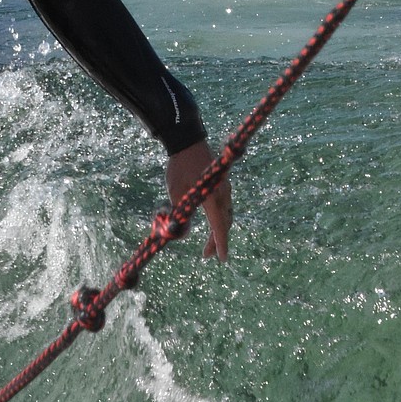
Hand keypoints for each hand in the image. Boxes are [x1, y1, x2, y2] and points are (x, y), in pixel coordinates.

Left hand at [166, 140, 232, 261]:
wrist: (188, 142)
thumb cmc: (179, 167)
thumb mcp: (175, 193)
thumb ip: (180, 216)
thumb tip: (181, 234)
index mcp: (213, 197)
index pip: (218, 226)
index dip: (220, 244)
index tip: (222, 259)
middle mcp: (223, 194)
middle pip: (224, 223)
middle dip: (216, 241)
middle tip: (207, 256)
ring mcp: (225, 188)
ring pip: (225, 215)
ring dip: (217, 231)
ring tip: (207, 246)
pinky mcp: (222, 184)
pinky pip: (224, 207)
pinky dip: (218, 219)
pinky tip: (210, 225)